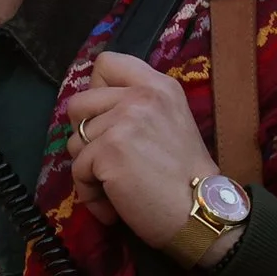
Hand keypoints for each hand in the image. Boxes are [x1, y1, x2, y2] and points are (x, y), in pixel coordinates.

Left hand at [63, 53, 223, 251]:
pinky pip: (78, 170)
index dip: (96, 90)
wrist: (201, 212)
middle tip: (109, 160)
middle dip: (85, 136)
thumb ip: (137, 108)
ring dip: (89, 171)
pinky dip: (90, 193)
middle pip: (78, 104)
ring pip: (74, 142)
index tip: (107, 118)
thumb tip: (89, 114)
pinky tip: (113, 205)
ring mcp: (124, 120)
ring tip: (116, 187)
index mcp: (158, 86)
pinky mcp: (109, 150)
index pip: (106, 63)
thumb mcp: (170, 122)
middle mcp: (141, 96)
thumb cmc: (185, 178)